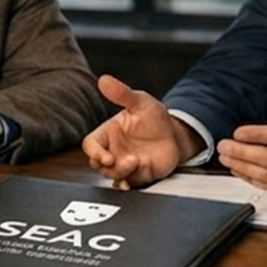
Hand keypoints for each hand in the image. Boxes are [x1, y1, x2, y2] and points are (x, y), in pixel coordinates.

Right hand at [82, 74, 203, 189]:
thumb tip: (104, 80)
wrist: (176, 136)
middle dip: (108, 166)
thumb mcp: (140, 102)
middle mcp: (113, 150)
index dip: (94, 152)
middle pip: (97, 164)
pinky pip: (126, 185)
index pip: (90, 144)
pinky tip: (129, 185)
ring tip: (137, 162)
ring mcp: (124, 165)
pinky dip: (126, 186)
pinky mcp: (136, 176)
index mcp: (108, 133)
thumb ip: (122, 94)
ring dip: (121, 174)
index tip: (106, 156)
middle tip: (128, 160)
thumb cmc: (154, 118)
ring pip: (111, 176)